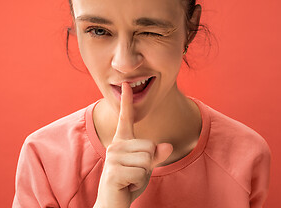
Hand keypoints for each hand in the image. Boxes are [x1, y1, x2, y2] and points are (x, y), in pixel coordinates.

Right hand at [94, 83, 172, 207]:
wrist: (113, 203)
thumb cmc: (129, 182)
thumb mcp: (146, 166)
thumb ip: (156, 154)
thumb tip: (167, 146)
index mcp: (122, 141)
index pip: (126, 118)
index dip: (127, 101)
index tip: (126, 85)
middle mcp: (116, 146)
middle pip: (150, 145)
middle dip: (148, 164)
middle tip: (134, 173)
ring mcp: (113, 158)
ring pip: (147, 159)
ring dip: (144, 174)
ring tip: (130, 178)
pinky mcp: (113, 172)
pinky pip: (141, 173)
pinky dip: (138, 183)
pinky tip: (127, 185)